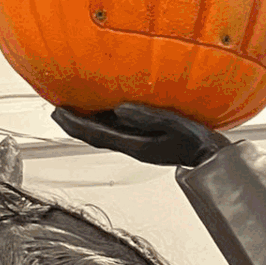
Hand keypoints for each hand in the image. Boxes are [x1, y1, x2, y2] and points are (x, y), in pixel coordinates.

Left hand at [51, 102, 228, 167]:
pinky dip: (102, 122)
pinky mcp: (144, 141)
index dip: (75, 125)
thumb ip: (148, 117)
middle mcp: (132, 146)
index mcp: (136, 145)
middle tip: (56, 111)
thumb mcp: (174, 125)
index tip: (57, 112)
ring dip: (86, 124)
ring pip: (104, 134)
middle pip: (95, 136)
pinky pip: (116, 131)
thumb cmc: (196, 141)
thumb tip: (119, 107)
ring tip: (72, 110)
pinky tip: (101, 112)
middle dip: (74, 124)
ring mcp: (137, 144)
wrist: (209, 156)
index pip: (97, 135)